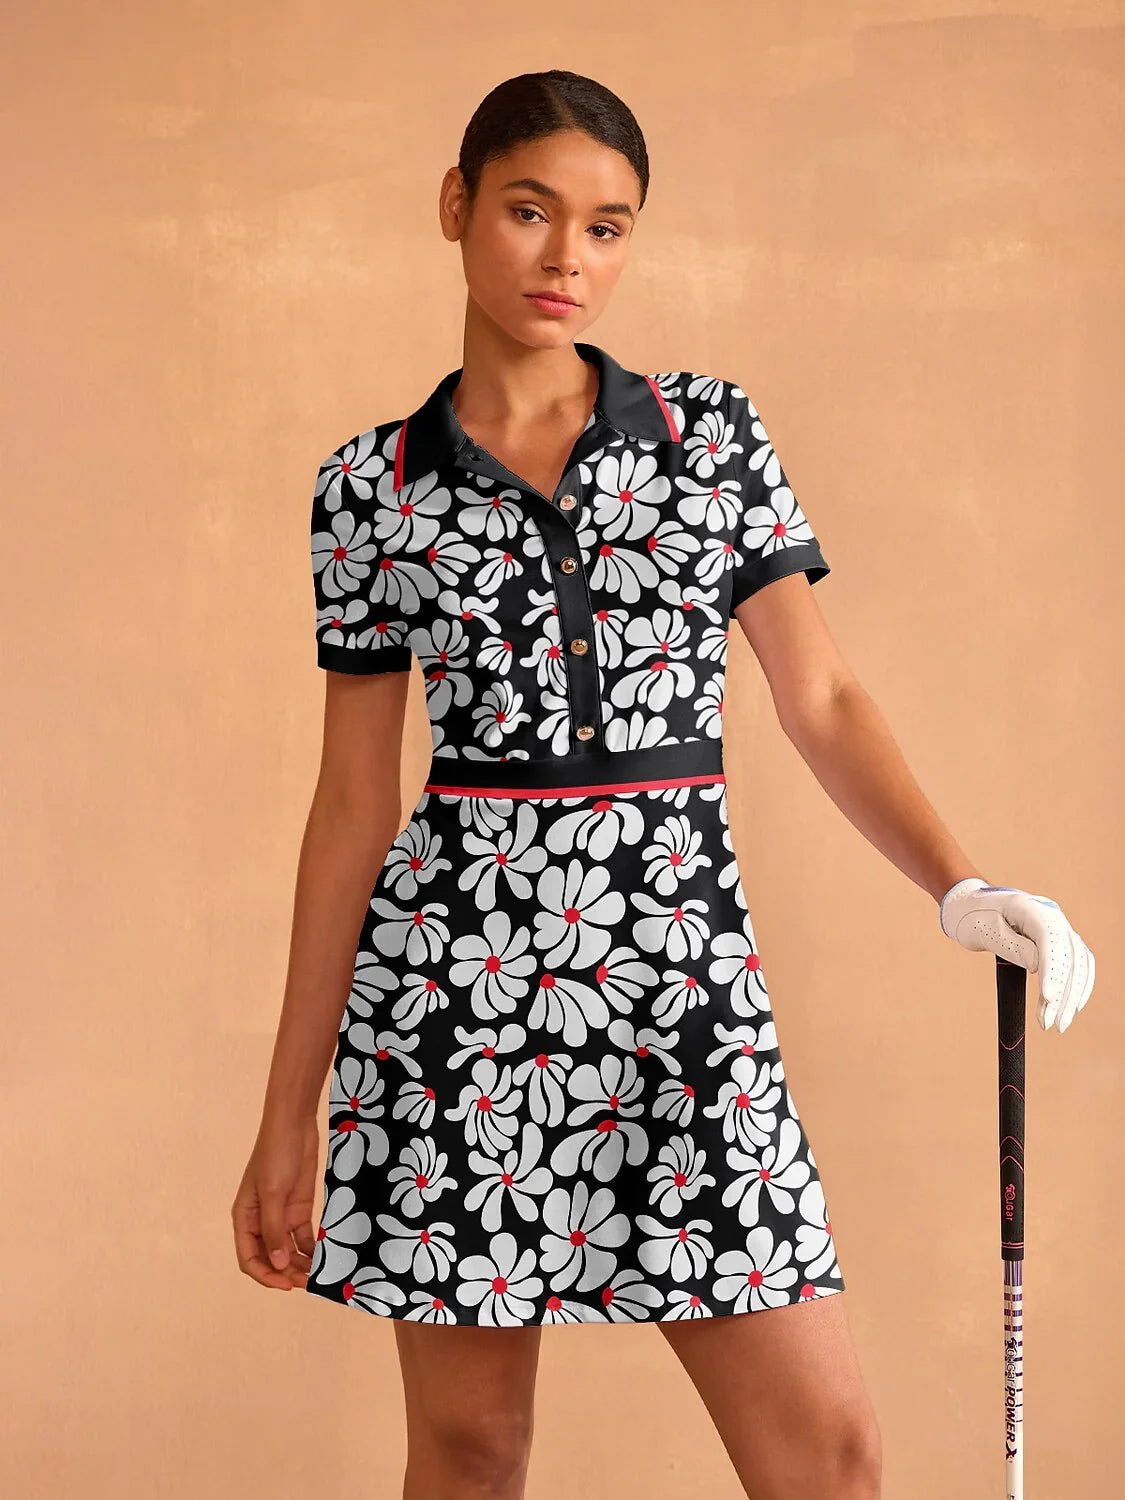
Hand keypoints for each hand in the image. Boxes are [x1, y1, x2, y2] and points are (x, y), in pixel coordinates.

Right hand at [231, 1115, 319, 1289]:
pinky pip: (303, 1238)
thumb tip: (278, 1264)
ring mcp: (281, 1216)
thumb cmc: (276, 1154)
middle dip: (286, 1273)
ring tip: (318, 1276)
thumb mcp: (273, 1193)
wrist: (294, 1124)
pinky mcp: (299, 1209)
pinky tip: (325, 1258)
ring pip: (288, 1251)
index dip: (266, 1275)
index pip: (249, 1259)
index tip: (286, 1284)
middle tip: (308, 1283)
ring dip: (300, 1265)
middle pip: (270, 1259)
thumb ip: (274, 1229)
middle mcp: (261, 1222)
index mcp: (245, 1219)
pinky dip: (312, 1250)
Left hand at [939, 877, 1094, 1032]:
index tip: (1047, 999)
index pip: (1050, 941)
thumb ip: (1012, 947)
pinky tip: (1072, 1007)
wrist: (971, 906)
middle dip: (1065, 993)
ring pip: (1078, 962)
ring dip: (1073, 995)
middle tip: (1053, 1025)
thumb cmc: (973, 918)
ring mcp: (1058, 927)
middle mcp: (1052, 915)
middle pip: (1069, 956)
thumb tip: (1039, 967)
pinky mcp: (1059, 941)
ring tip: (1060, 1024)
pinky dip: (1078, 985)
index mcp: (1030, 908)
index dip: (1052, 971)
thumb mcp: (985, 932)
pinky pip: (1078, 963)